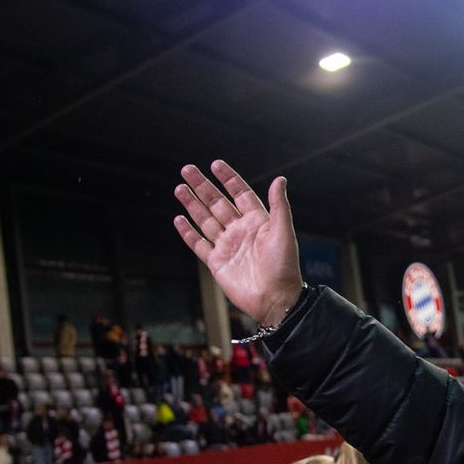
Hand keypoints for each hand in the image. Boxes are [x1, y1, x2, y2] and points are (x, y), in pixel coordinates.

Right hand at [174, 160, 303, 326]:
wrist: (275, 299)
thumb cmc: (284, 267)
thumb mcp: (283, 232)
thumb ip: (279, 206)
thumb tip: (280, 179)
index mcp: (257, 221)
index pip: (240, 194)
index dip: (228, 179)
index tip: (215, 164)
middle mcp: (240, 231)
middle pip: (217, 203)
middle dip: (202, 186)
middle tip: (187, 169)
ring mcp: (227, 246)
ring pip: (205, 220)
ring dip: (192, 204)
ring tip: (179, 188)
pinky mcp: (217, 263)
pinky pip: (199, 244)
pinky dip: (188, 233)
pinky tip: (179, 219)